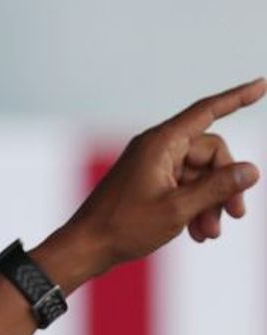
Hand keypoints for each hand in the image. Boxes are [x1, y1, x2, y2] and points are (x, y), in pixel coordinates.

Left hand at [56, 77, 264, 282]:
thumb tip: (251, 170)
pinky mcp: (146, 185)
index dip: (237, 98)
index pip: (208, 111)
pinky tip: (197, 234)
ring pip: (197, 176)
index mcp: (161, 143)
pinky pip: (181, 188)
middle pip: (209, 154)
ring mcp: (150, 167)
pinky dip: (192, 208)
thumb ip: (217, 188)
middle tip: (235, 216)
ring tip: (211, 234)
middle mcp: (156, 149)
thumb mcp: (177, 209)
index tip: (262, 85)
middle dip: (225, 185)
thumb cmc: (123, 228)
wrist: (84, 249)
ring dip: (209, 203)